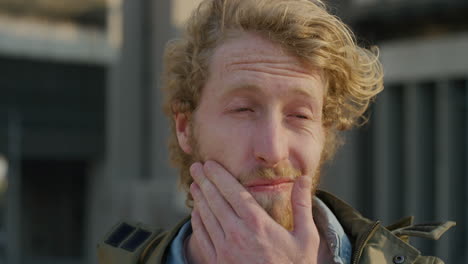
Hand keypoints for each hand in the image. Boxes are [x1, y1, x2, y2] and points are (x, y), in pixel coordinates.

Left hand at [189, 160, 319, 263]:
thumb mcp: (306, 237)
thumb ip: (302, 206)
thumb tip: (303, 178)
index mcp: (258, 224)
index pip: (233, 192)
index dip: (219, 175)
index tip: (209, 163)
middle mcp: (237, 234)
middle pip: (215, 200)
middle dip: (204, 180)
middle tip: (196, 167)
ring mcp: (225, 250)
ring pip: (206, 217)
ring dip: (199, 198)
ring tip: (194, 184)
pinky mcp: (218, 262)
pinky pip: (202, 237)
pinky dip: (197, 221)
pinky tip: (195, 212)